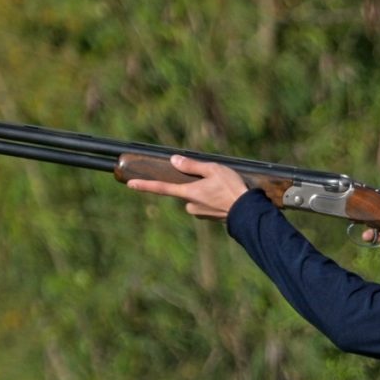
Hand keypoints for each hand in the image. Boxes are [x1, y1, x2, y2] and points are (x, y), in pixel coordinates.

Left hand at [125, 154, 248, 219]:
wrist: (249, 213)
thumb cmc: (232, 189)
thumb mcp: (213, 170)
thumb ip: (192, 166)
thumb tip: (174, 161)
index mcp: (189, 193)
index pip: (162, 188)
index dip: (145, 185)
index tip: (130, 184)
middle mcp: (191, 205)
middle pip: (185, 191)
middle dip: (195, 185)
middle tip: (216, 181)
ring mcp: (200, 213)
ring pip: (197, 199)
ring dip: (206, 193)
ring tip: (225, 189)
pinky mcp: (210, 218)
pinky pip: (207, 205)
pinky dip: (214, 200)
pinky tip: (227, 197)